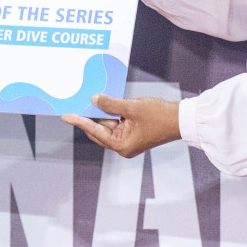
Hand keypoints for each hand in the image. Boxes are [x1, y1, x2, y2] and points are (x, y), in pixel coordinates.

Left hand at [62, 94, 181, 158]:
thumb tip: (94, 100)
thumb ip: (110, 104)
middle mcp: (123, 146)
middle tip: (77, 104)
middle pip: (100, 131)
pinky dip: (112, 114)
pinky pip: (117, 124)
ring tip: (92, 100)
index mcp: (121, 145)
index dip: (80, 121)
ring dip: (102, 114)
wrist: (179, 119)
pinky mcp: (133, 135)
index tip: (66, 116)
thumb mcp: (131, 107)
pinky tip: (106, 103)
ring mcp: (128, 141)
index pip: (95, 131)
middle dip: (90, 117)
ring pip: (108, 126)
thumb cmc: (158, 115)